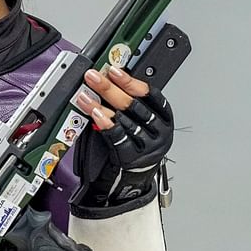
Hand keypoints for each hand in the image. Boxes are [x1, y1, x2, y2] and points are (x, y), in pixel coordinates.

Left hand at [72, 65, 173, 208]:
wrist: (134, 180)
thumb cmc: (138, 146)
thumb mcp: (143, 123)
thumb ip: (131, 105)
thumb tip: (108, 80)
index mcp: (164, 119)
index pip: (151, 95)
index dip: (131, 81)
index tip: (114, 70)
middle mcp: (159, 133)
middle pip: (134, 106)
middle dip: (111, 88)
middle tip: (94, 77)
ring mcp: (147, 147)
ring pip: (124, 120)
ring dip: (102, 104)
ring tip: (86, 94)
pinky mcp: (132, 158)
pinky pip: (117, 137)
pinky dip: (105, 124)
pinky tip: (94, 113)